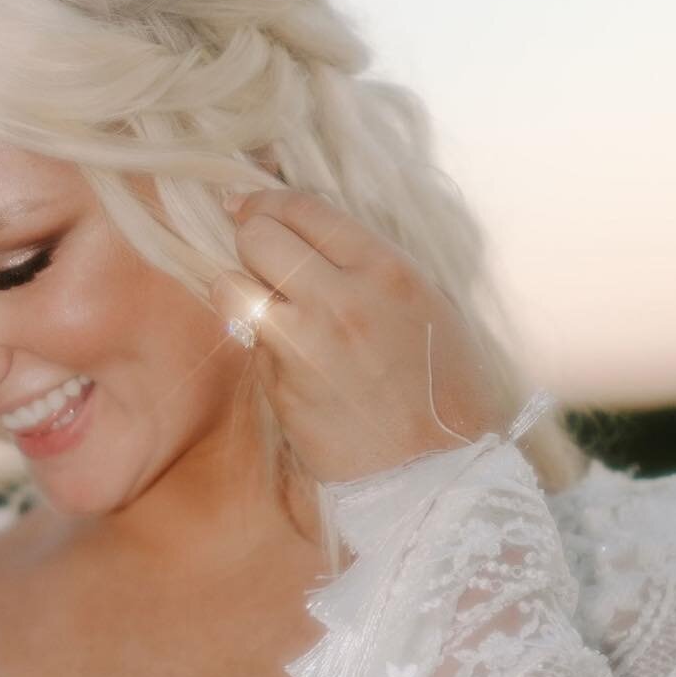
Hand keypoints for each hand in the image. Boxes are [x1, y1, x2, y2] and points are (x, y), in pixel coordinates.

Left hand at [211, 188, 510, 482]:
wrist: (434, 474)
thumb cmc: (443, 394)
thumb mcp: (428, 307)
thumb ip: (370, 268)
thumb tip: (315, 240)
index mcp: (386, 269)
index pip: (305, 208)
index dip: (268, 202)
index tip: (252, 208)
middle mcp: (339, 297)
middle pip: (257, 235)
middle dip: (248, 239)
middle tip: (254, 254)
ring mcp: (303, 343)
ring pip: (232, 287)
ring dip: (237, 291)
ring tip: (259, 304)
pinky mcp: (279, 386)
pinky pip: (250, 343)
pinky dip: (258, 342)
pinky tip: (287, 358)